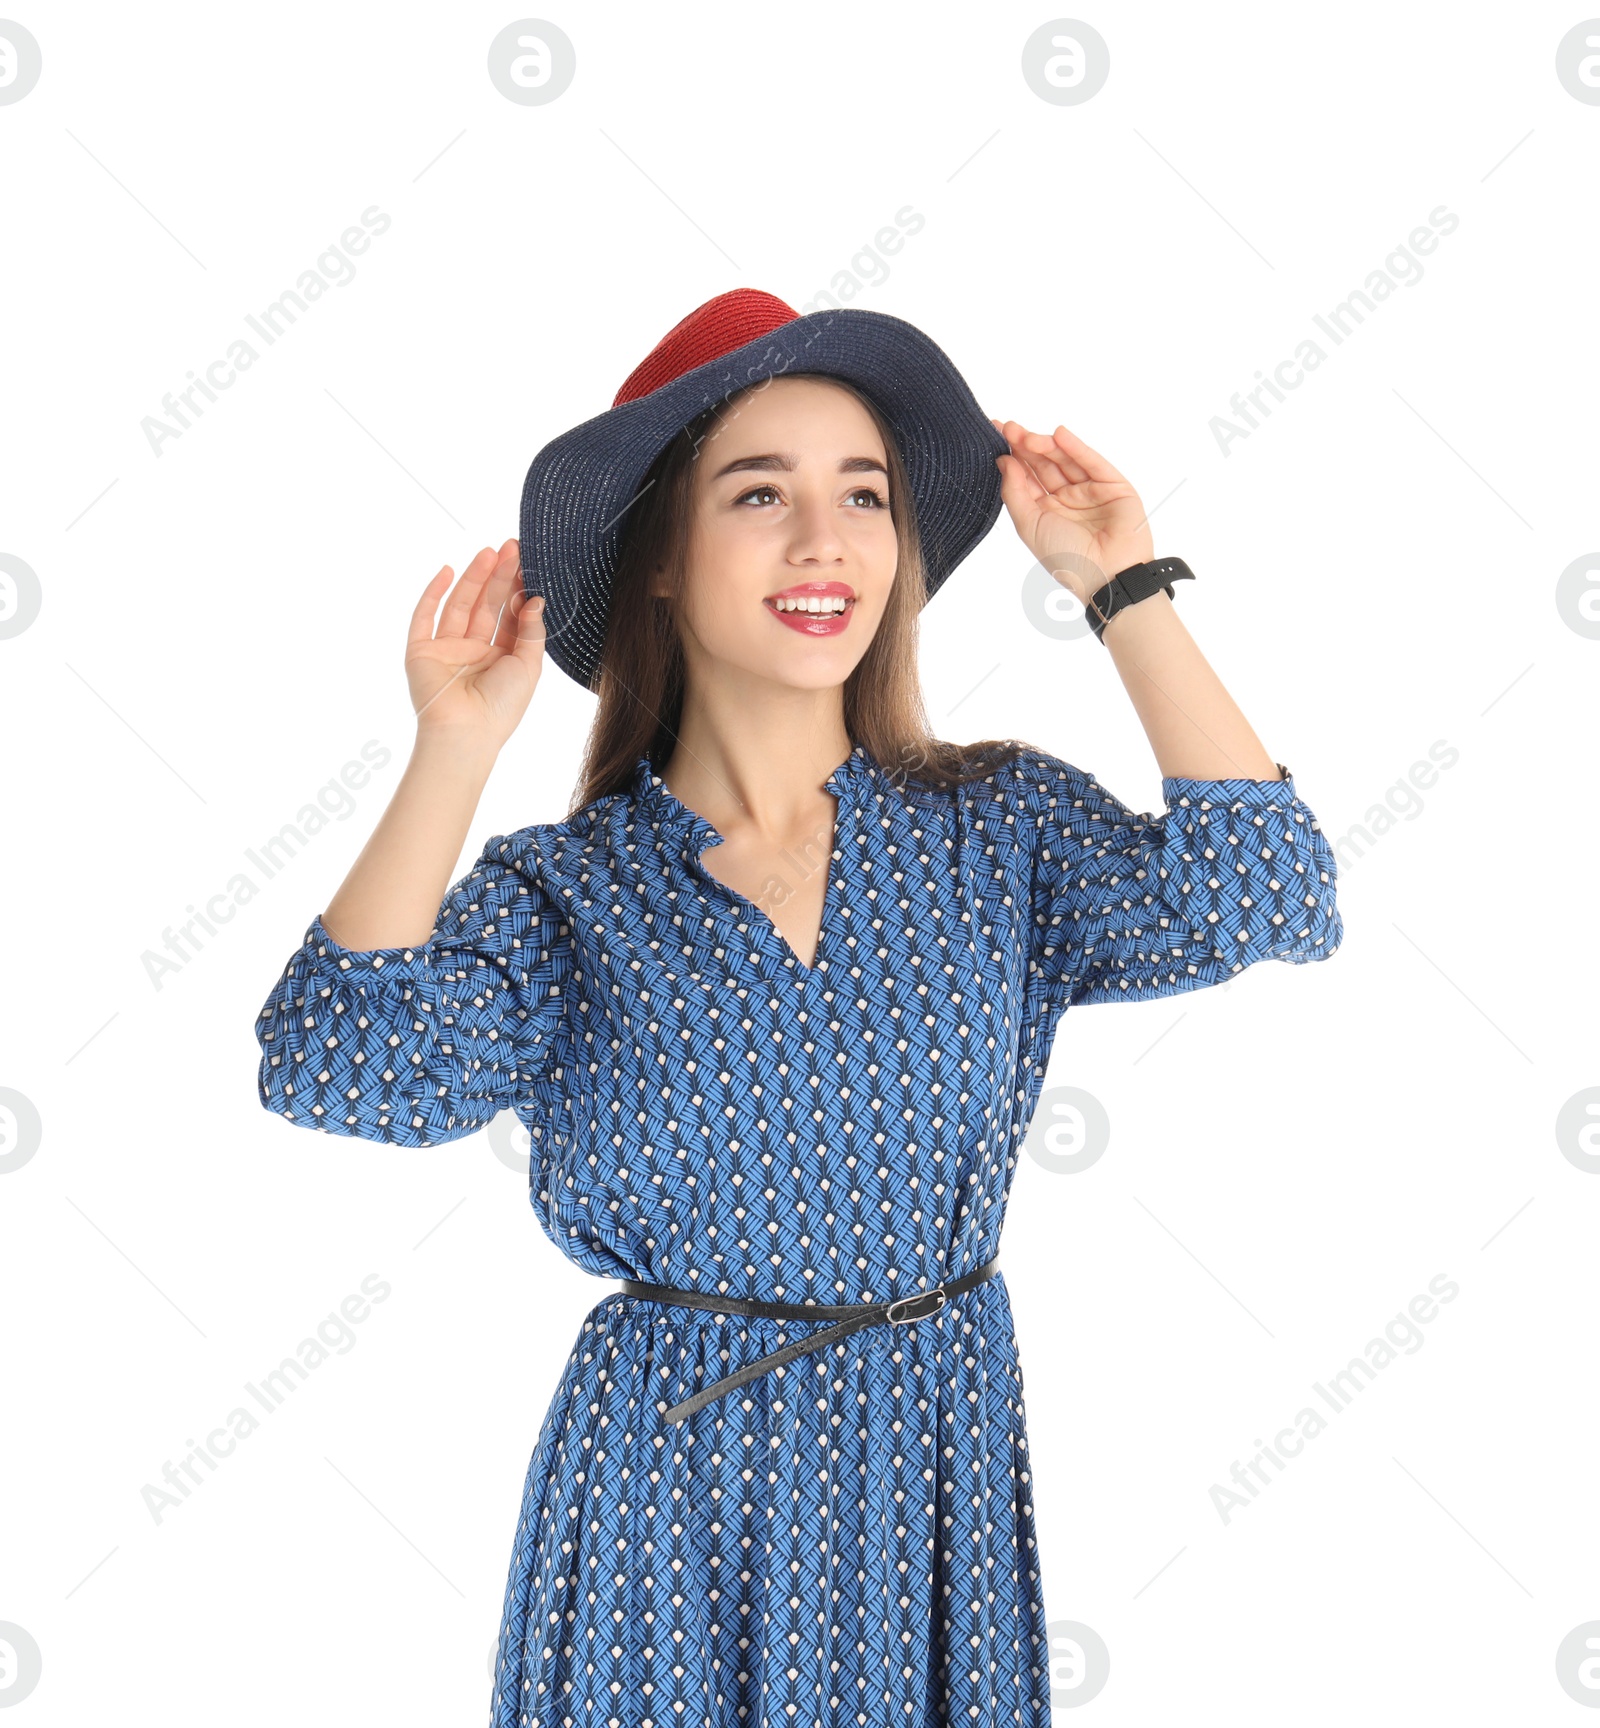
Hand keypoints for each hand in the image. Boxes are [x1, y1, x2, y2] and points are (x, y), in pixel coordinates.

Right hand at [405, 539, 545, 750]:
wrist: (465, 732)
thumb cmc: (502, 706)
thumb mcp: (528, 665)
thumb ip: (530, 630)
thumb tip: (535, 598)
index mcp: (501, 659)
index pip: (509, 617)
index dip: (517, 590)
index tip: (527, 562)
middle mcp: (474, 653)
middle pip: (487, 606)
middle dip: (499, 576)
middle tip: (510, 547)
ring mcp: (447, 651)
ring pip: (460, 606)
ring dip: (473, 578)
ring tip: (489, 552)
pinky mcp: (421, 652)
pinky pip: (425, 617)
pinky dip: (434, 593)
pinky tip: (448, 571)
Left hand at [990, 419, 1153, 606]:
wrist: (1106, 575)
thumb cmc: (1066, 558)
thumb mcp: (1029, 525)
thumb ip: (1014, 492)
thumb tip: (1003, 461)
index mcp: (1045, 511)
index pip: (1026, 476)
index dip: (1011, 456)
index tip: (994, 435)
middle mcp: (1066, 499)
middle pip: (1043, 464)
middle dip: (1025, 446)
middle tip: (1008, 428)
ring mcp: (1090, 491)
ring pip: (1065, 460)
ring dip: (1046, 445)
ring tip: (1027, 436)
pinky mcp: (1113, 485)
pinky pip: (1091, 462)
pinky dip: (1075, 448)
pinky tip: (1058, 435)